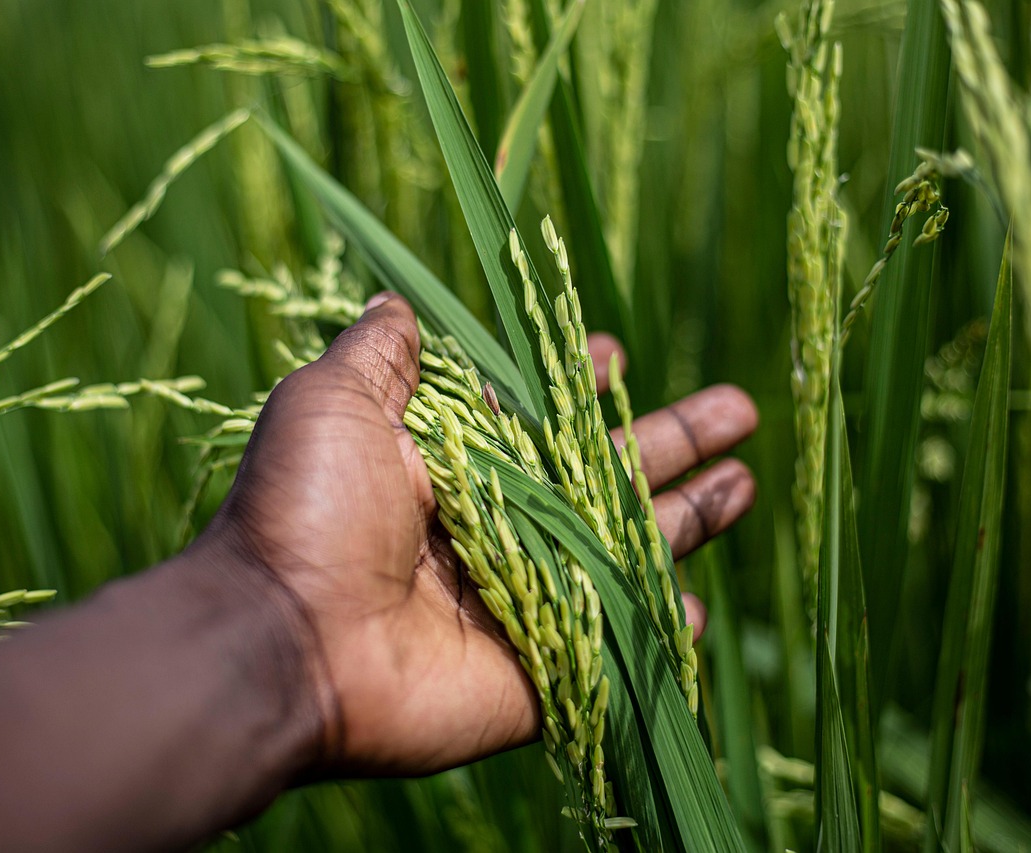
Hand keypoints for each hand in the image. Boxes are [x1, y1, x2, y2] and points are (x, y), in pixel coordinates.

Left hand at [203, 293, 757, 778]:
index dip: (581, 388)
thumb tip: (398, 300)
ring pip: (623, 553)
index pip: (538, 420)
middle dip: (672, 443)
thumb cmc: (306, 509)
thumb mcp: (332, 402)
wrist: (284, 637)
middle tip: (741, 410)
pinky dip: (656, 632)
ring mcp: (521, 602)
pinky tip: (696, 608)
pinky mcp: (535, 672)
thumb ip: (380, 355)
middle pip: (604, 479)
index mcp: (452, 465)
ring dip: (686, 520)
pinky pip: (611, 647)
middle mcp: (493, 528)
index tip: (618, 357)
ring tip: (746, 483)